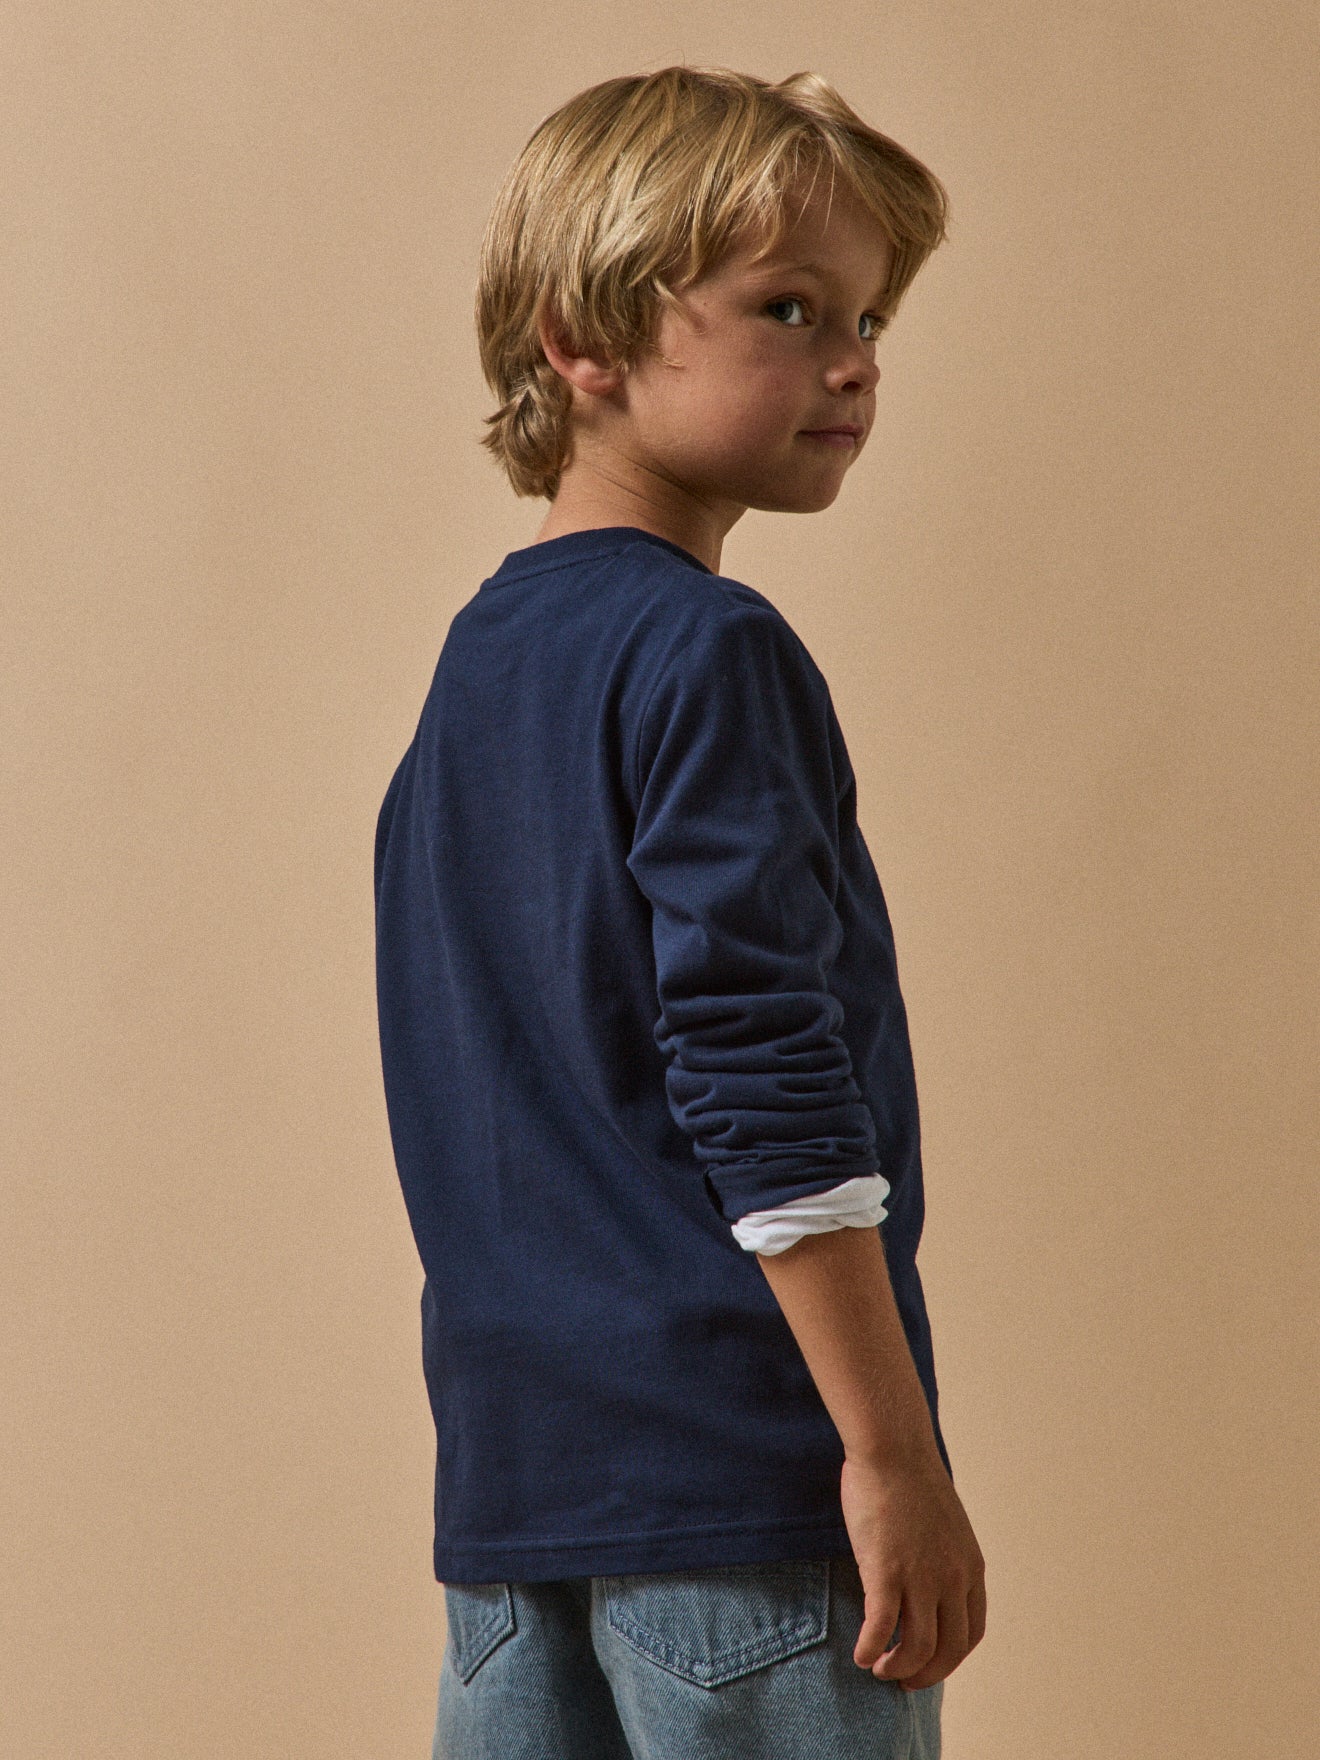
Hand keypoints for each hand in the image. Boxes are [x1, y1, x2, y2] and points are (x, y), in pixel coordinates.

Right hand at [839, 1450, 985, 1690]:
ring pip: (917, 1648)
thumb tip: (928, 1581)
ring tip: (877, 1667)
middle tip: (901, 1679)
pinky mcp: (887, 1571)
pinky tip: (859, 1654)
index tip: (928, 1663)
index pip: (971, 1633)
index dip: (950, 1658)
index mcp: (971, 1567)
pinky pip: (881, 1627)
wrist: (893, 1448)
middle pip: (948, 1650)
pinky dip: (870, 1648)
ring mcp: (921, 1577)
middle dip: (925, 1674)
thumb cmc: (910, 1479)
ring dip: (897, 1668)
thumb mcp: (945, 1524)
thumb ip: (944, 1556)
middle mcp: (953, 1579)